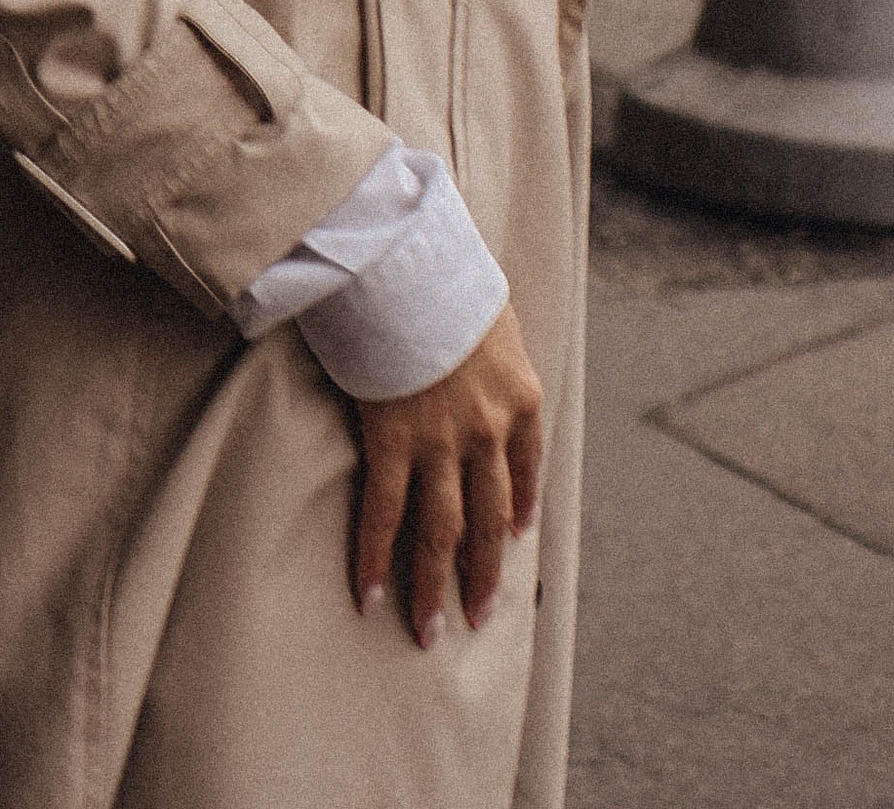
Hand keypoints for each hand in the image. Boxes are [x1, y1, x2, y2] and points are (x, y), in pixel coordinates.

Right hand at [351, 300, 543, 646]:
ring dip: (435, 585)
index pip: (525, 472)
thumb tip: (486, 342)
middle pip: (490, 520)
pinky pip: (384, 513)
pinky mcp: (393, 440)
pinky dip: (374, 557)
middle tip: (478, 616)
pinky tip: (368, 593)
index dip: (519, 507)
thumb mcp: (494, 310)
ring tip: (428, 630)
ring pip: (443, 531)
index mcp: (521, 397)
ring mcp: (441, 442)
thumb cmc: (449, 274)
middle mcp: (488, 430)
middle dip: (483, 573)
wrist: (411, 262)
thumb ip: (493, 344)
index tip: (515, 534)